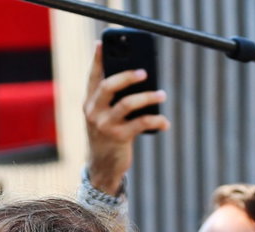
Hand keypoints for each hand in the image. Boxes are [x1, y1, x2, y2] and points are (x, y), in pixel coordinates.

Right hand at [83, 42, 169, 194]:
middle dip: (127, 76)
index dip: (97, 59)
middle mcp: (93, 112)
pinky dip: (156, 121)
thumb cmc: (108, 135)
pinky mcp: (118, 138)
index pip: (93, 76)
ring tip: (162, 95)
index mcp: (89, 102)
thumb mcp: (104, 115)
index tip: (103, 42)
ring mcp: (104, 125)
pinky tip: (165, 122)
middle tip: (144, 72)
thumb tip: (140, 75)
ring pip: (128, 104)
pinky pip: (141, 124)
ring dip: (148, 97)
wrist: (102, 167)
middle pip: (108, 86)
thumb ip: (114, 98)